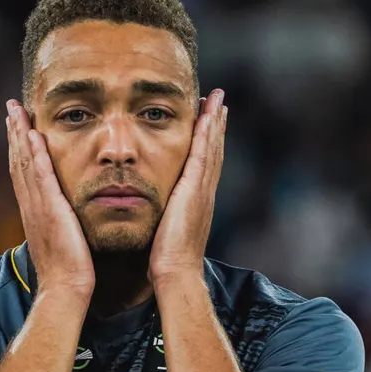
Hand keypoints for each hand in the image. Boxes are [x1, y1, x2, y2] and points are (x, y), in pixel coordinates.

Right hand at [6, 100, 94, 302]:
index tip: (19, 125)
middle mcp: (31, 206)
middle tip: (11, 107)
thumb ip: (63, 224)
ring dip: (20, 135)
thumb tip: (68, 217)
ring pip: (24, 163)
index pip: (23, 172)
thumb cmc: (71, 272)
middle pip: (18, 161)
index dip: (19, 147)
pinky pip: (40, 177)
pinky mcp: (50, 211)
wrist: (67, 289)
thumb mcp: (64, 240)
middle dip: (14, 133)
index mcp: (35, 212)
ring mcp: (38, 207)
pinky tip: (34, 135)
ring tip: (17, 110)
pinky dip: (35, 155)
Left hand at [149, 89, 227, 283]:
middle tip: (219, 101)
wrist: (174, 272)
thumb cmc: (165, 262)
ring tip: (217, 99)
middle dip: (215, 126)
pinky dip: (207, 132)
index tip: (208, 122)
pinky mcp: (194, 188)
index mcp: (196, 203)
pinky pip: (203, 153)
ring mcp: (202, 190)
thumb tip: (151, 219)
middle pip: (213, 152)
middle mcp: (204, 193)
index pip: (203, 166)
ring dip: (214, 122)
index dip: (207, 143)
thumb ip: (161, 221)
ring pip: (211, 148)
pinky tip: (207, 113)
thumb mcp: (163, 234)